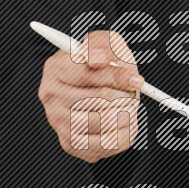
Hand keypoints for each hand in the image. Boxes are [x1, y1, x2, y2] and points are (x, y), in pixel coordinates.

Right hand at [38, 30, 143, 162]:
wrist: (95, 89)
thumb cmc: (103, 66)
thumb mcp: (106, 44)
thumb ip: (102, 44)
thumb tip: (97, 60)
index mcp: (56, 68)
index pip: (90, 74)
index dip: (119, 77)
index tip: (137, 81)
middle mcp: (51, 96)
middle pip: (103, 99)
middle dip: (126, 95)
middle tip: (131, 92)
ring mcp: (59, 122)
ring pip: (108, 122)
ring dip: (128, 113)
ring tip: (127, 105)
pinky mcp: (71, 143)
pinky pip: (109, 143)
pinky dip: (126, 132)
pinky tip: (125, 121)